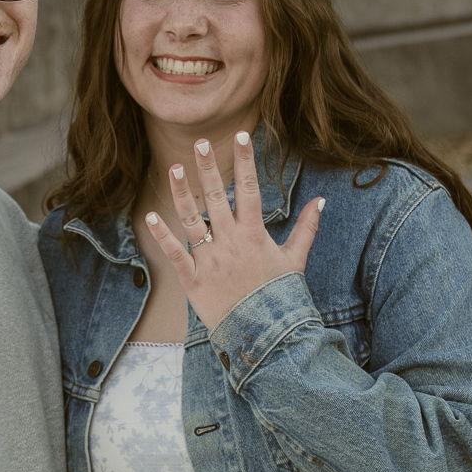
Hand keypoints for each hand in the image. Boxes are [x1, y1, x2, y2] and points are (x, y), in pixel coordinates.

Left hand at [144, 131, 323, 330]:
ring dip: (181, 194)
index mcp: (254, 235)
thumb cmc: (279, 296)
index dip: (245, 161)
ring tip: (173, 168)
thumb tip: (320, 201)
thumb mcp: (295, 260)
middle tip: (200, 142)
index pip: (249, 189)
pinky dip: (162, 236)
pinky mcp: (193, 280)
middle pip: (216, 197)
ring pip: (191, 220)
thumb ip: (306, 228)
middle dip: (208, 168)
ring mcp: (210, 260)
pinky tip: (151, 217)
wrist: (264, 336)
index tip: (241, 135)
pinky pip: (175, 254)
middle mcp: (231, 242)